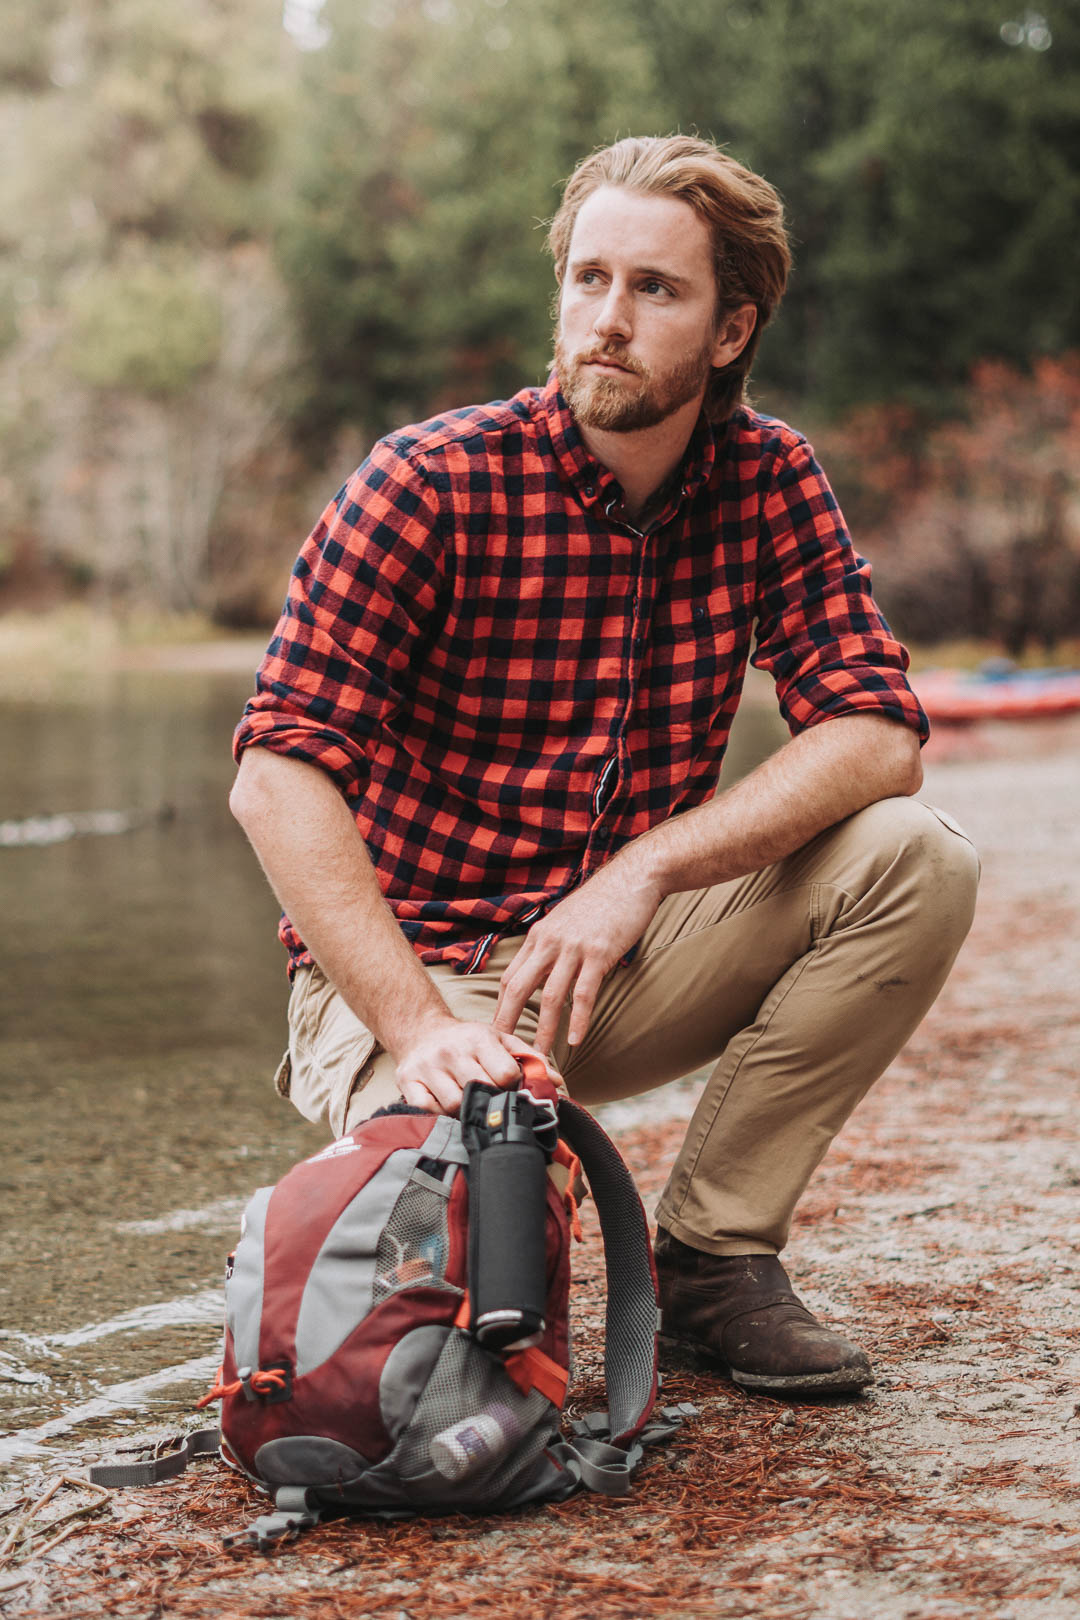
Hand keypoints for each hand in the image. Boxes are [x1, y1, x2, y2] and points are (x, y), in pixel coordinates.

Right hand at [393, 1016, 558, 1113]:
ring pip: (454, 1106)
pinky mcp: (407, 1082)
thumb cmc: (467, 1040)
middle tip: (489, 1100)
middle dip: (490, 1100)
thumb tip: (557, 1083)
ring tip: (467, 1102)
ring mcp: (427, 1067)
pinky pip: (427, 1111)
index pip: (505, 1074)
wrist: (421, 1031)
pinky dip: (438, 1115)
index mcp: (478, 1039)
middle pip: (481, 1092)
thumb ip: (530, 1059)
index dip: (512, 1086)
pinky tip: (445, 1107)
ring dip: (464, 1111)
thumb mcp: (499, 1040)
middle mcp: (451, 1051)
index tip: (508, 1087)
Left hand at [493, 858, 662, 1053]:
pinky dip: (578, 1020)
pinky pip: (584, 993)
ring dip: (544, 1029)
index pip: (510, 976)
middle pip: (519, 988)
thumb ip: (551, 943)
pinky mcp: (598, 953)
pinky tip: (575, 1039)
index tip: (498, 1030)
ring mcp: (573, 947)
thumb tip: (544, 970)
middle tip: (504, 1050)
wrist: (631, 879)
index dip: (501, 1006)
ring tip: (540, 1054)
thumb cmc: (601, 902)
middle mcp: (549, 942)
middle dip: (508, 1021)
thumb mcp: (564, 919)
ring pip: (551, 996)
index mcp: (538, 936)